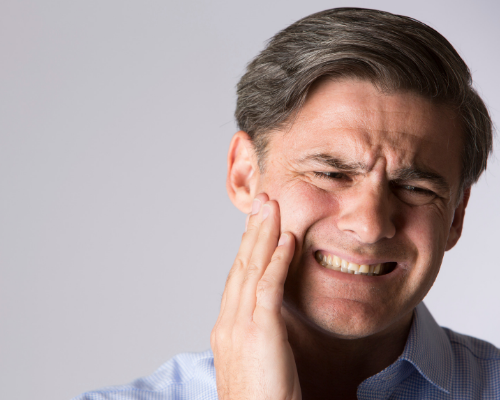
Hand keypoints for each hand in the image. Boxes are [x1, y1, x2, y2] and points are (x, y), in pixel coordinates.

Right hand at [211, 193, 300, 399]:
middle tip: (262, 203)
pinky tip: (287, 239)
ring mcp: (240, 326)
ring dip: (263, 235)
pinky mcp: (259, 332)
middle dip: (253, 232)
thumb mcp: (255, 363)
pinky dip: (277, 260)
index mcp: (226, 329)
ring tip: (272, 208)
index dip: (248, 249)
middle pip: (241, 266)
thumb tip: (268, 321)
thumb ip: (257, 336)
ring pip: (251, 269)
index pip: (238, 279)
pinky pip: (268, 287)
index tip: (257, 226)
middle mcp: (228, 322)